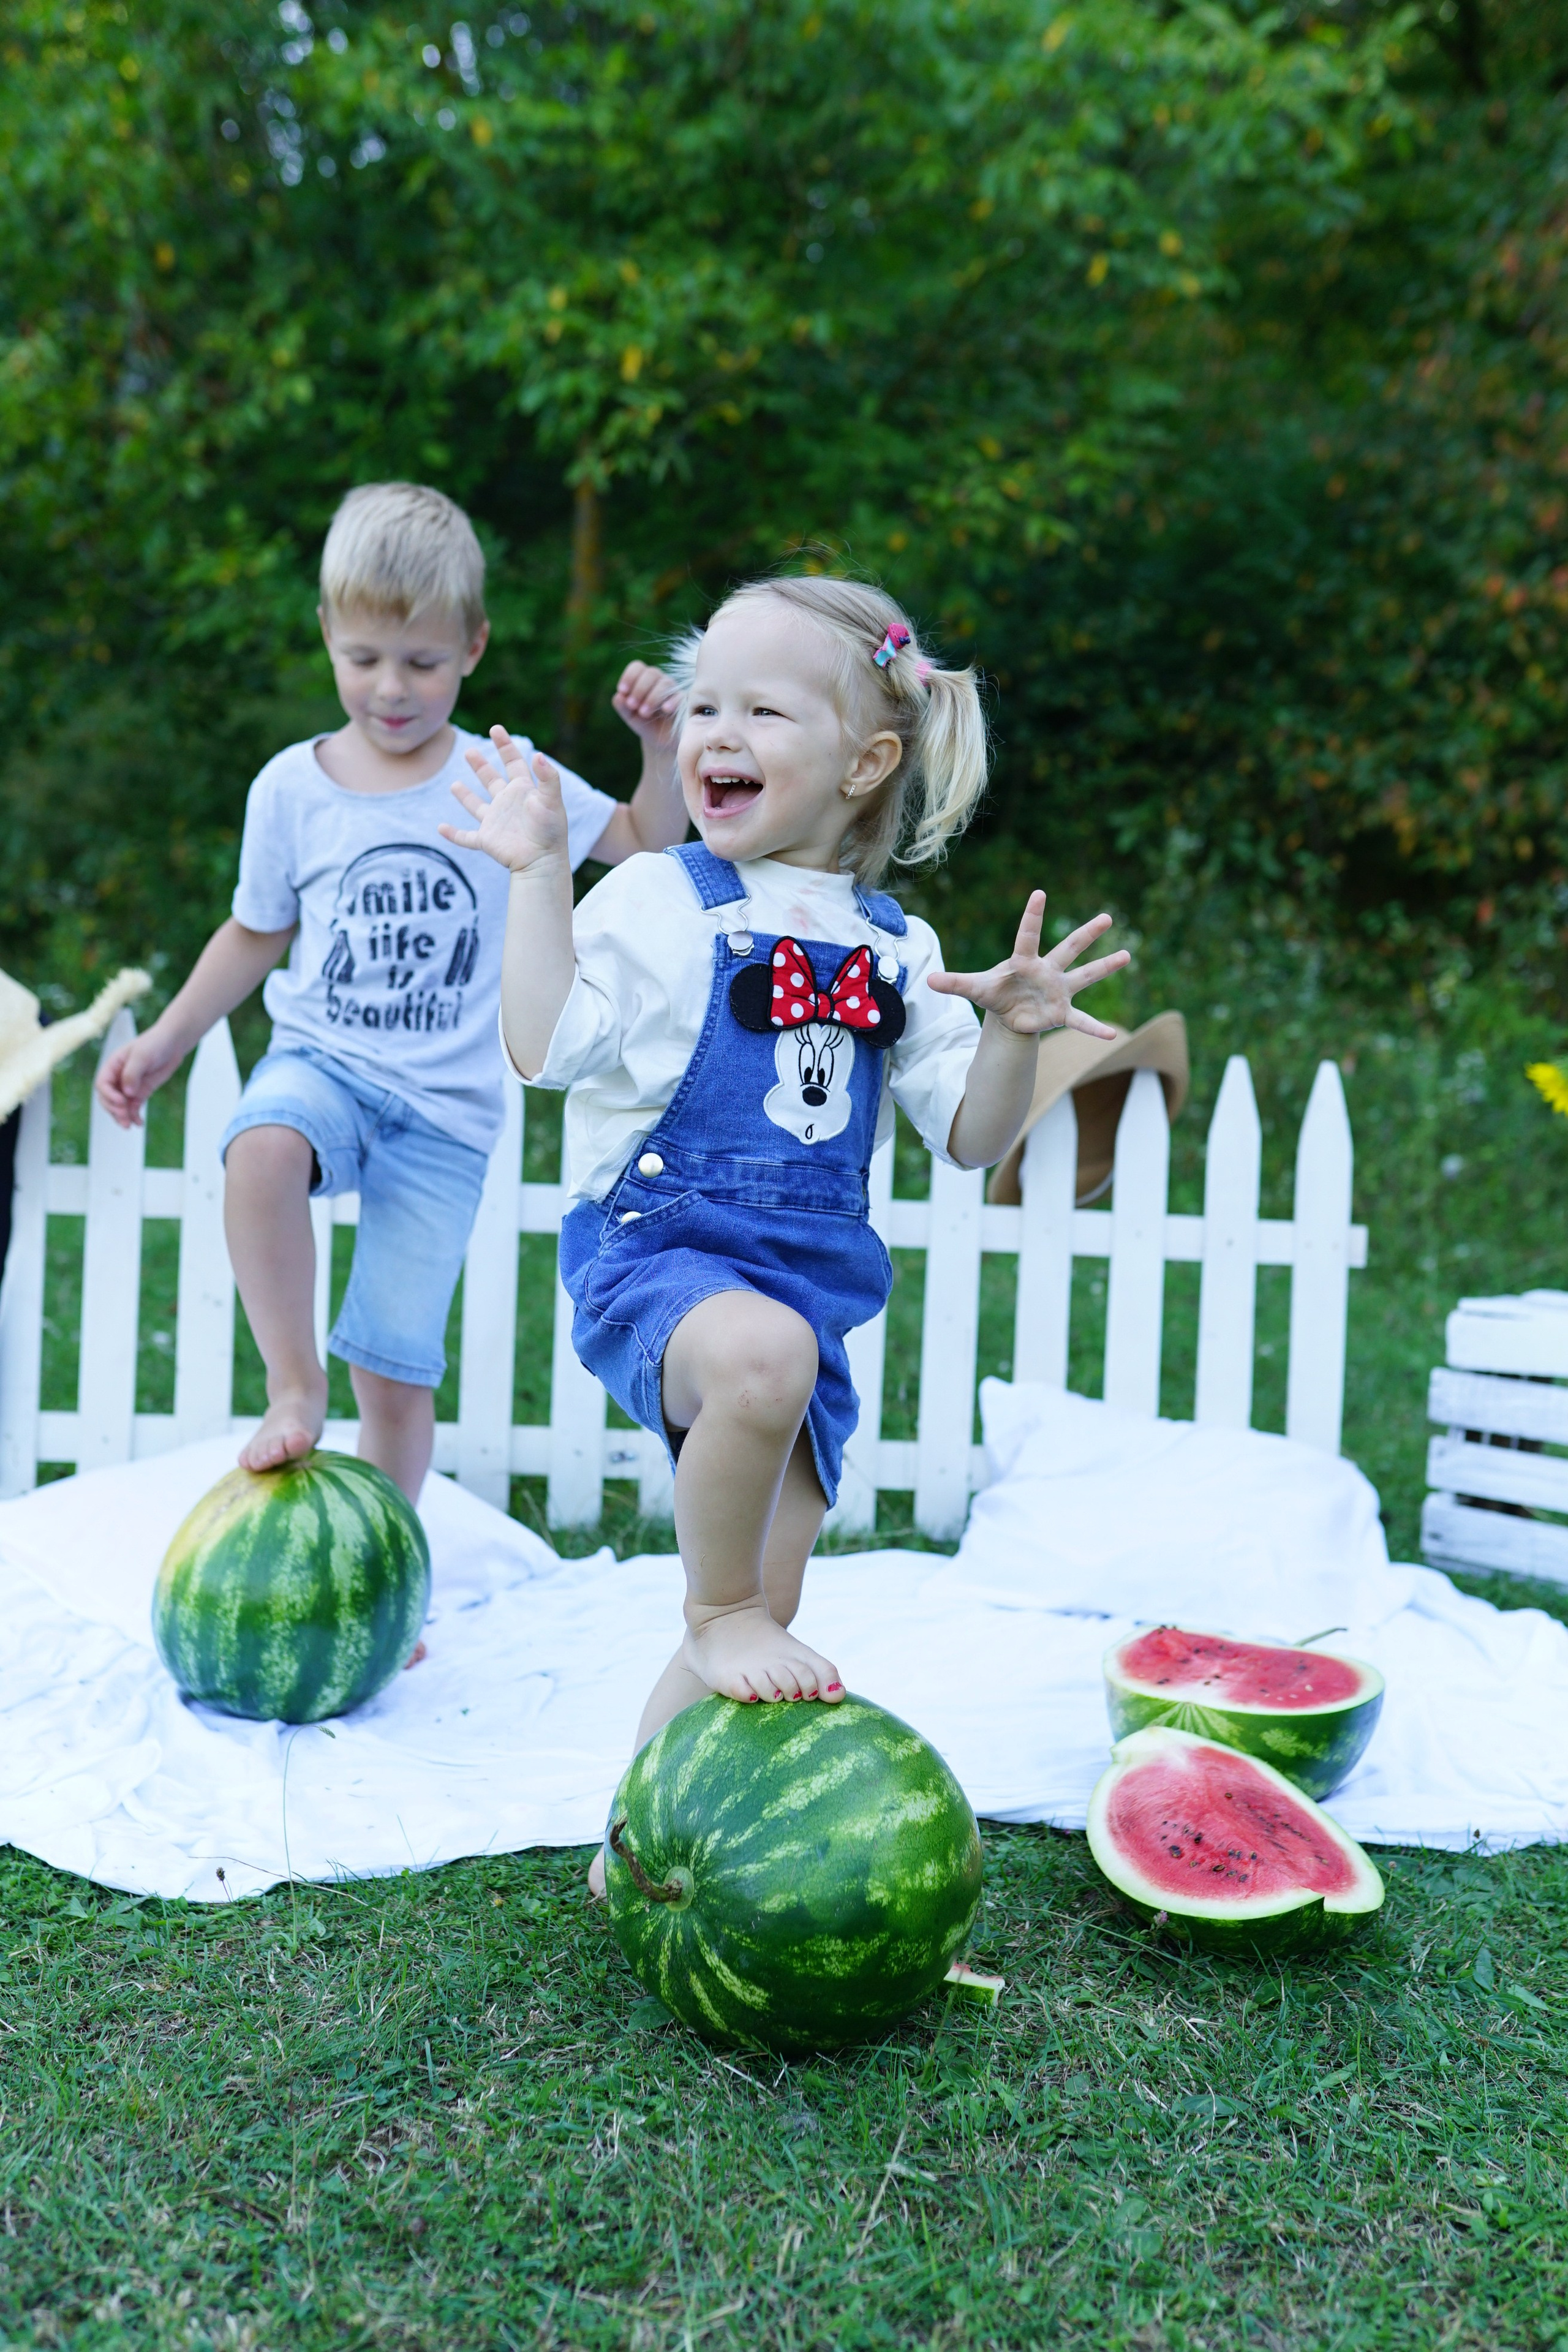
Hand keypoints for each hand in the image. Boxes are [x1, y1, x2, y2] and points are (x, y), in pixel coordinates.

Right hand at [95, 1028, 184, 1128]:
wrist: (172, 1044)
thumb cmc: (155, 1044)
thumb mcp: (142, 1055)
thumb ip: (132, 1073)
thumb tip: (127, 1093)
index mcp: (112, 1066)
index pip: (102, 1084)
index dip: (108, 1095)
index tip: (121, 1101)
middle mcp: (117, 1078)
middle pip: (107, 1098)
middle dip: (113, 1109)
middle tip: (124, 1115)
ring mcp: (128, 1087)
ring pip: (119, 1106)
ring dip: (122, 1116)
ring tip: (129, 1125)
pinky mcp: (140, 1093)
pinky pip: (133, 1107)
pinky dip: (134, 1116)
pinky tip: (139, 1123)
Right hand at [439, 726, 568, 874]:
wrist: (543, 861)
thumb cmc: (550, 831)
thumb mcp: (551, 800)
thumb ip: (548, 778)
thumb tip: (538, 755)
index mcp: (523, 790)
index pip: (513, 762)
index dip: (505, 745)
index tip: (496, 728)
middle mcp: (508, 803)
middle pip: (492, 780)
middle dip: (481, 766)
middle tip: (470, 752)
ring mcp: (496, 822)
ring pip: (477, 806)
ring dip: (465, 796)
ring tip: (454, 784)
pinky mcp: (487, 840)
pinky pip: (466, 837)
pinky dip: (453, 834)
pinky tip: (440, 828)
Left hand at [611, 661, 679, 747]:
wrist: (661, 741)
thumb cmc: (645, 723)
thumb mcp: (630, 716)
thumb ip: (622, 706)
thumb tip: (619, 696)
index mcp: (643, 680)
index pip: (637, 667)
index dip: (629, 676)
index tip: (622, 691)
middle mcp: (659, 681)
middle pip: (651, 673)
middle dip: (639, 689)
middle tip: (632, 705)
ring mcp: (673, 690)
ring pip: (664, 683)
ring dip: (652, 697)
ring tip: (644, 713)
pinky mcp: (684, 701)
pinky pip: (680, 695)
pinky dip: (672, 701)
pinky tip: (665, 710)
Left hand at [928, 891, 1128, 1039]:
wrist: (1009, 1011)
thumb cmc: (995, 992)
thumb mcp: (975, 988)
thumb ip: (956, 982)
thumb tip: (928, 981)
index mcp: (1024, 960)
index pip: (1028, 935)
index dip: (1033, 916)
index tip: (1039, 893)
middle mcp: (1047, 970)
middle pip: (1069, 948)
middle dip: (1087, 934)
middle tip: (1107, 916)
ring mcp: (1058, 989)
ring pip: (1085, 975)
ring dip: (1105, 966)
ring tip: (1127, 955)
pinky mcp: (1061, 1012)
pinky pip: (1081, 1020)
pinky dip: (1094, 1028)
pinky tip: (1111, 1035)